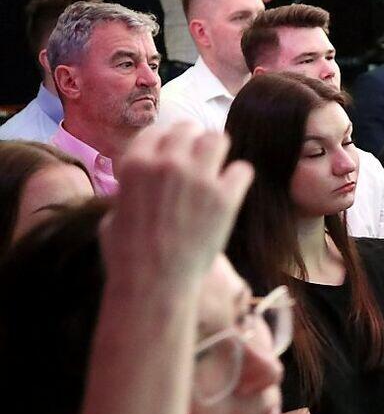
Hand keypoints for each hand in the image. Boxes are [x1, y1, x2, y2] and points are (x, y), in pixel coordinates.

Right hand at [100, 125, 252, 290]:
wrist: (154, 283)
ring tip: (217, 168)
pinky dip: (238, 178)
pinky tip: (232, 190)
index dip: (167, 139)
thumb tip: (132, 190)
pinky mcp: (226, 195)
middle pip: (189, 130)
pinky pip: (242, 170)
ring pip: (218, 139)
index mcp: (135, 164)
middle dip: (194, 141)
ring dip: (217, 151)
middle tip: (199, 156)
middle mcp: (168, 163)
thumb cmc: (126, 257)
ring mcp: (199, 177)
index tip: (174, 148)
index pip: (157, 131)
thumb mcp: (113, 216)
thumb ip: (126, 194)